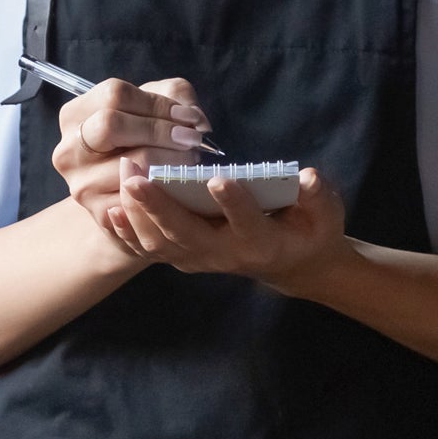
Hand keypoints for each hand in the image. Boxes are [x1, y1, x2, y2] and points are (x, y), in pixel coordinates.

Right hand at [53, 77, 209, 232]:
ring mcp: (81, 183)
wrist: (133, 194)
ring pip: (132, 163)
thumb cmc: (145, 141)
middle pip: (111, 124)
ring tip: (190, 161)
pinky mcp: (99, 212)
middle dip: (161, 131)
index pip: (115, 96)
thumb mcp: (156, 108)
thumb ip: (176, 97)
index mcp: (76, 114)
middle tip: (192, 140)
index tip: (190, 118)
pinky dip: (169, 189)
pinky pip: (140, 198)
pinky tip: (181, 184)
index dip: (158, 104)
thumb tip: (196, 120)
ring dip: (173, 160)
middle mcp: (69, 149)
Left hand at [107, 161, 354, 294]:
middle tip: (138, 176)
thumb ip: (318, 196)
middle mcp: (229, 255)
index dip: (236, 204)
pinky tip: (111, 211)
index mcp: (265, 242)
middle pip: (189, 235)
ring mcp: (202, 260)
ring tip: (124, 178)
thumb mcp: (326, 213)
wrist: (293, 262)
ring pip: (162, 243)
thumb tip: (309, 176)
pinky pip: (150, 250)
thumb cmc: (310, 229)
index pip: (249, 223)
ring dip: (139, 214)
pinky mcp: (185, 258)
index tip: (220, 179)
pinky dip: (128, 233)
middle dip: (161, 207)